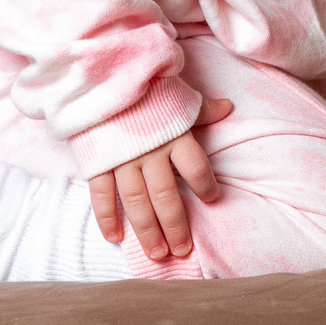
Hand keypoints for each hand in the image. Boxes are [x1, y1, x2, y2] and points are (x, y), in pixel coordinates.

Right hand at [90, 97, 232, 260]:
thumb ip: (202, 108)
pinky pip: (102, 193)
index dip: (207, 186)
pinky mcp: (98, 159)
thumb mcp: (177, 94)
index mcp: (174, 134)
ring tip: (157, 253)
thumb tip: (228, 107)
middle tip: (182, 250)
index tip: (212, 199)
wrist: (101, 71)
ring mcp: (122, 158)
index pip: (196, 168)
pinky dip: (106, 217)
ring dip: (147, 230)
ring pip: (137, 202)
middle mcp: (150, 151)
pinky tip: (116, 237)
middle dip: (176, 226)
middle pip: (167, 195)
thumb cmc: (145, 86)